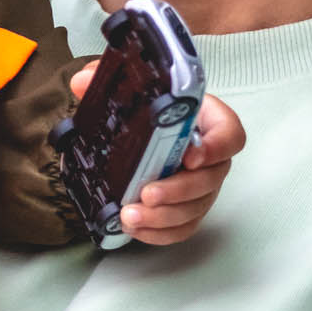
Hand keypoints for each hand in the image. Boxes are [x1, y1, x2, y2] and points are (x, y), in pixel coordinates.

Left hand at [68, 67, 243, 246]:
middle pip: (211, 178)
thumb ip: (107, 78)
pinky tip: (135, 228)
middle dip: (179, 190)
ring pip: (196, 208)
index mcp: (207, 121)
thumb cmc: (147, 111)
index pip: (229, 134)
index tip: (191, 156)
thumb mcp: (129, 90)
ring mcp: (202, 187)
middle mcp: (211, 157)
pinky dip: (160, 233)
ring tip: (130, 216)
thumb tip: (82, 81)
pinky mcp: (187, 209)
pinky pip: (183, 227)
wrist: (139, 134)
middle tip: (148, 193)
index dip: (216, 147)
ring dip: (164, 216)